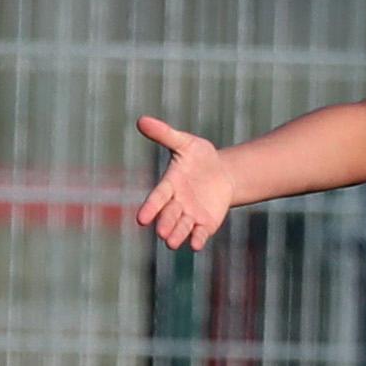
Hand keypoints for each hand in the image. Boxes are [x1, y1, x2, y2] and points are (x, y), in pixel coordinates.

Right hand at [135, 114, 233, 250]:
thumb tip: (141, 120)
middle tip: (161, 232)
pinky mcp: (205, 223)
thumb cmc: (200, 157)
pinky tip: (195, 245)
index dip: (150, 208)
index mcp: (169, 185)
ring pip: (181, 228)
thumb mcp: (185, 143)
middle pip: (169, 215)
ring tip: (171, 242)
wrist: (224, 173)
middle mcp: (177, 203)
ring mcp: (190, 215)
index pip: (157, 198)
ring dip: (177, 235)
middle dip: (165, 223)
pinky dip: (196, 239)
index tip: (141, 219)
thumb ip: (165, 135)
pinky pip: (199, 233)